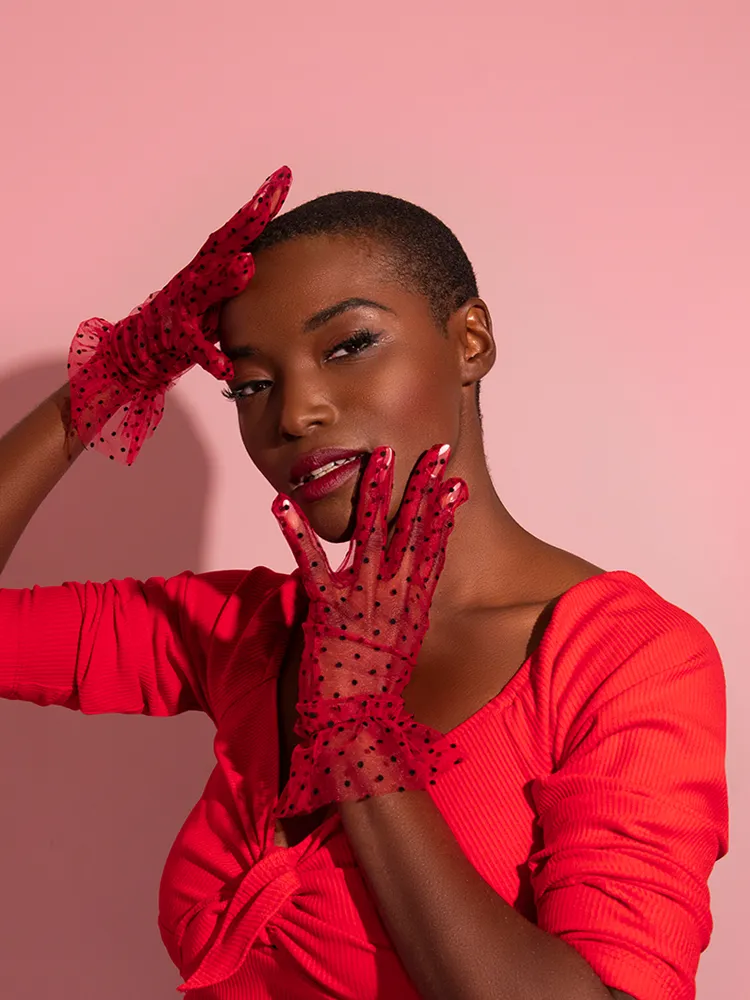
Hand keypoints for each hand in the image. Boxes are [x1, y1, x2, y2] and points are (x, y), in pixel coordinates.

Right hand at [68, 165, 291, 462]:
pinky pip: (193, 348)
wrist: (134, 354)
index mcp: (206, 268)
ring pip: (204, 291)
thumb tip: (260, 258)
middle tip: (268, 201)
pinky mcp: (175, 341)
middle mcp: (193, 279)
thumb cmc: (183, 323)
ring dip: (224, 278)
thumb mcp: (214, 298)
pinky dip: (209, 356)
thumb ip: (231, 278)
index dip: (258, 208)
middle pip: (220, 247)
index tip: (282, 179)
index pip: (236, 233)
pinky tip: (225, 366)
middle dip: (243, 225)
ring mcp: (182, 307)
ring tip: (245, 264)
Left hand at [271, 444, 468, 817]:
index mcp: (412, 602)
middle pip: (412, 531)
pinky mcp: (328, 608)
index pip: (433, 547)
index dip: (443, 510)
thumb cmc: (379, 685)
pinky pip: (310, 562)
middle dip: (421, 488)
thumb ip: (408, 607)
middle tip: (431, 452)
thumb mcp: (404, 641)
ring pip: (373, 535)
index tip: (454, 478)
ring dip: (376, 494)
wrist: (357, 723)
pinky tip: (281, 504)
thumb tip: (412, 585)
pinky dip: (295, 532)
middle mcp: (394, 594)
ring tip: (378, 457)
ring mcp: (363, 599)